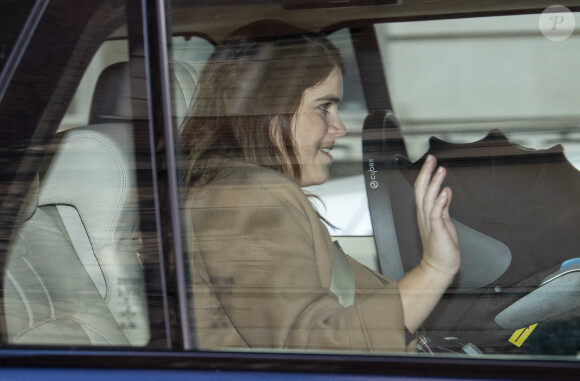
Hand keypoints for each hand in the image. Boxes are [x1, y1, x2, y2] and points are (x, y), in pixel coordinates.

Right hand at [414, 155, 459, 275]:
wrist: (439, 266)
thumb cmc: (441, 246)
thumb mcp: (444, 221)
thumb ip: (444, 205)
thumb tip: (445, 190)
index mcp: (425, 212)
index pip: (422, 189)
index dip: (426, 174)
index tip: (430, 161)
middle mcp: (424, 216)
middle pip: (421, 190)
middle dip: (426, 173)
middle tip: (431, 159)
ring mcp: (429, 223)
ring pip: (428, 199)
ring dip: (434, 184)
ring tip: (440, 170)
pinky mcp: (437, 231)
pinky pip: (436, 214)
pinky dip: (439, 202)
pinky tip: (444, 192)